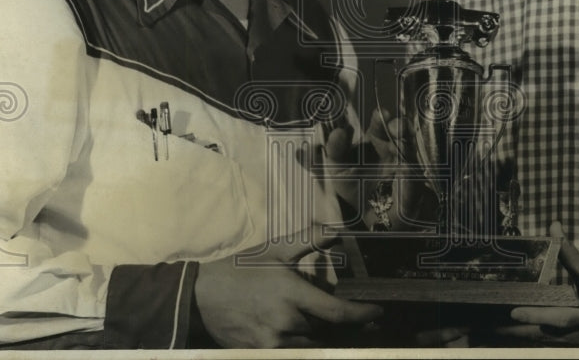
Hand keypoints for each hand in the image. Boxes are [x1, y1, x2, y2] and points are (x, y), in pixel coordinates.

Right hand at [194, 227, 381, 347]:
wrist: (199, 293)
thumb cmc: (240, 268)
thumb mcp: (275, 250)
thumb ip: (309, 240)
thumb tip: (338, 230)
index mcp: (293, 295)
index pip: (338, 313)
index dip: (363, 315)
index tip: (379, 313)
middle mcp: (286, 322)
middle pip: (327, 332)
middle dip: (342, 327)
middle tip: (357, 320)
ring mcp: (272, 342)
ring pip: (310, 345)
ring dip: (321, 336)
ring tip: (325, 325)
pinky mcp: (259, 353)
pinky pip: (290, 352)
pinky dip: (300, 344)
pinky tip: (301, 334)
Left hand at [496, 222, 578, 346]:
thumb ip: (572, 256)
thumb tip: (554, 229)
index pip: (561, 319)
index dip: (537, 316)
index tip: (514, 312)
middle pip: (549, 337)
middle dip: (521, 332)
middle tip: (494, 325)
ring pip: (552, 344)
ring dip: (527, 337)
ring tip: (500, 329)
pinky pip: (558, 346)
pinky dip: (540, 338)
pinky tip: (522, 332)